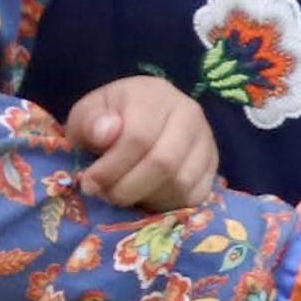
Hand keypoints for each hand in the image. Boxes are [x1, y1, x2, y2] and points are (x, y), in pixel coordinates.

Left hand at [65, 74, 222, 212]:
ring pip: (180, 183)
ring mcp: (205, 140)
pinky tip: (146, 197)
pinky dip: (166, 205)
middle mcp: (188, 113)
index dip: (110, 168)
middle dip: (127, 189)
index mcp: (153, 94)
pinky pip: (193, 197)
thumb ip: (89, 123)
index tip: (89, 183)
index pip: (138, 137)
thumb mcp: (87, 115)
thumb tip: (106, 133)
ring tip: (123, 194)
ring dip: (146, 198)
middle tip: (105, 195)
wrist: (139, 119)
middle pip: (164, 163)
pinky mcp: (213, 166)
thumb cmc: (109, 120)